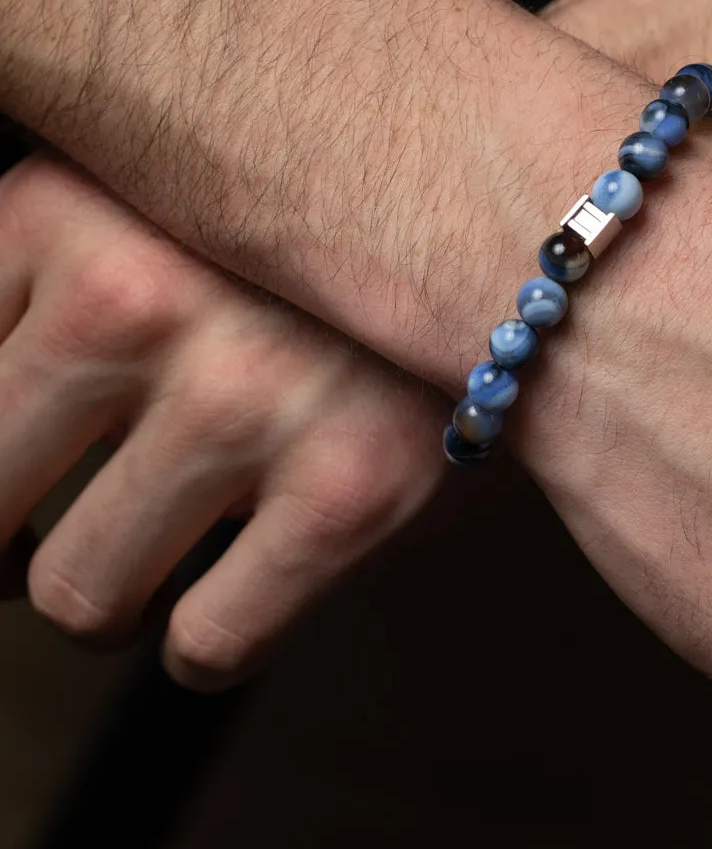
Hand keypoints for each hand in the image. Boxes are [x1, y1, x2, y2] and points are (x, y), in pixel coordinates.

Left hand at [0, 153, 444, 689]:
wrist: (523, 224)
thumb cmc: (310, 240)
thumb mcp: (148, 203)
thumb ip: (36, 288)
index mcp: (61, 204)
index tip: (24, 477)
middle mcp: (140, 290)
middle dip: (14, 542)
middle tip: (57, 532)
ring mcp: (248, 393)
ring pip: (77, 598)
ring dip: (114, 600)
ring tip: (170, 552)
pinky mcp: (351, 488)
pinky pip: (207, 645)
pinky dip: (212, 644)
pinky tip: (245, 588)